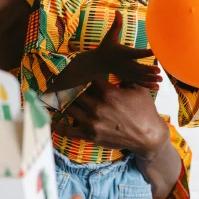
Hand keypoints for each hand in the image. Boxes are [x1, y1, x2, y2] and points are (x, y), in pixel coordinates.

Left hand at [53, 79, 168, 158]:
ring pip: (69, 108)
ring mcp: (92, 122)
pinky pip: (69, 131)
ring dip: (63, 102)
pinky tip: (50, 120)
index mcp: (108, 93)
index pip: (87, 79)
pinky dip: (58, 126)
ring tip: (54, 96)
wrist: (148, 136)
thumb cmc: (144, 110)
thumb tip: (121, 61)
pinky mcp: (90, 135)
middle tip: (60, 82)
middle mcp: (97, 107)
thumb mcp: (137, 88)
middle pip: (74, 93)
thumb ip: (125, 75)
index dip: (80, 74)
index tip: (74, 70)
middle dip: (69, 87)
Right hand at [98, 11, 161, 88]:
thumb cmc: (106, 47)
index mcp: (122, 53)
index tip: (155, 51)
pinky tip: (157, 87)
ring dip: (150, 79)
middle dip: (148, 70)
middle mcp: (124, 64)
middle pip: (137, 68)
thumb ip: (116, 25)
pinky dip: (147, 85)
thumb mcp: (109, 36)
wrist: (97, 63)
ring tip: (161, 79)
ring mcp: (125, 72)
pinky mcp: (126, 77)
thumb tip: (117, 11)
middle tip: (159, 71)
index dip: (145, 52)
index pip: (135, 53)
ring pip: (139, 77)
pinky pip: (138, 82)